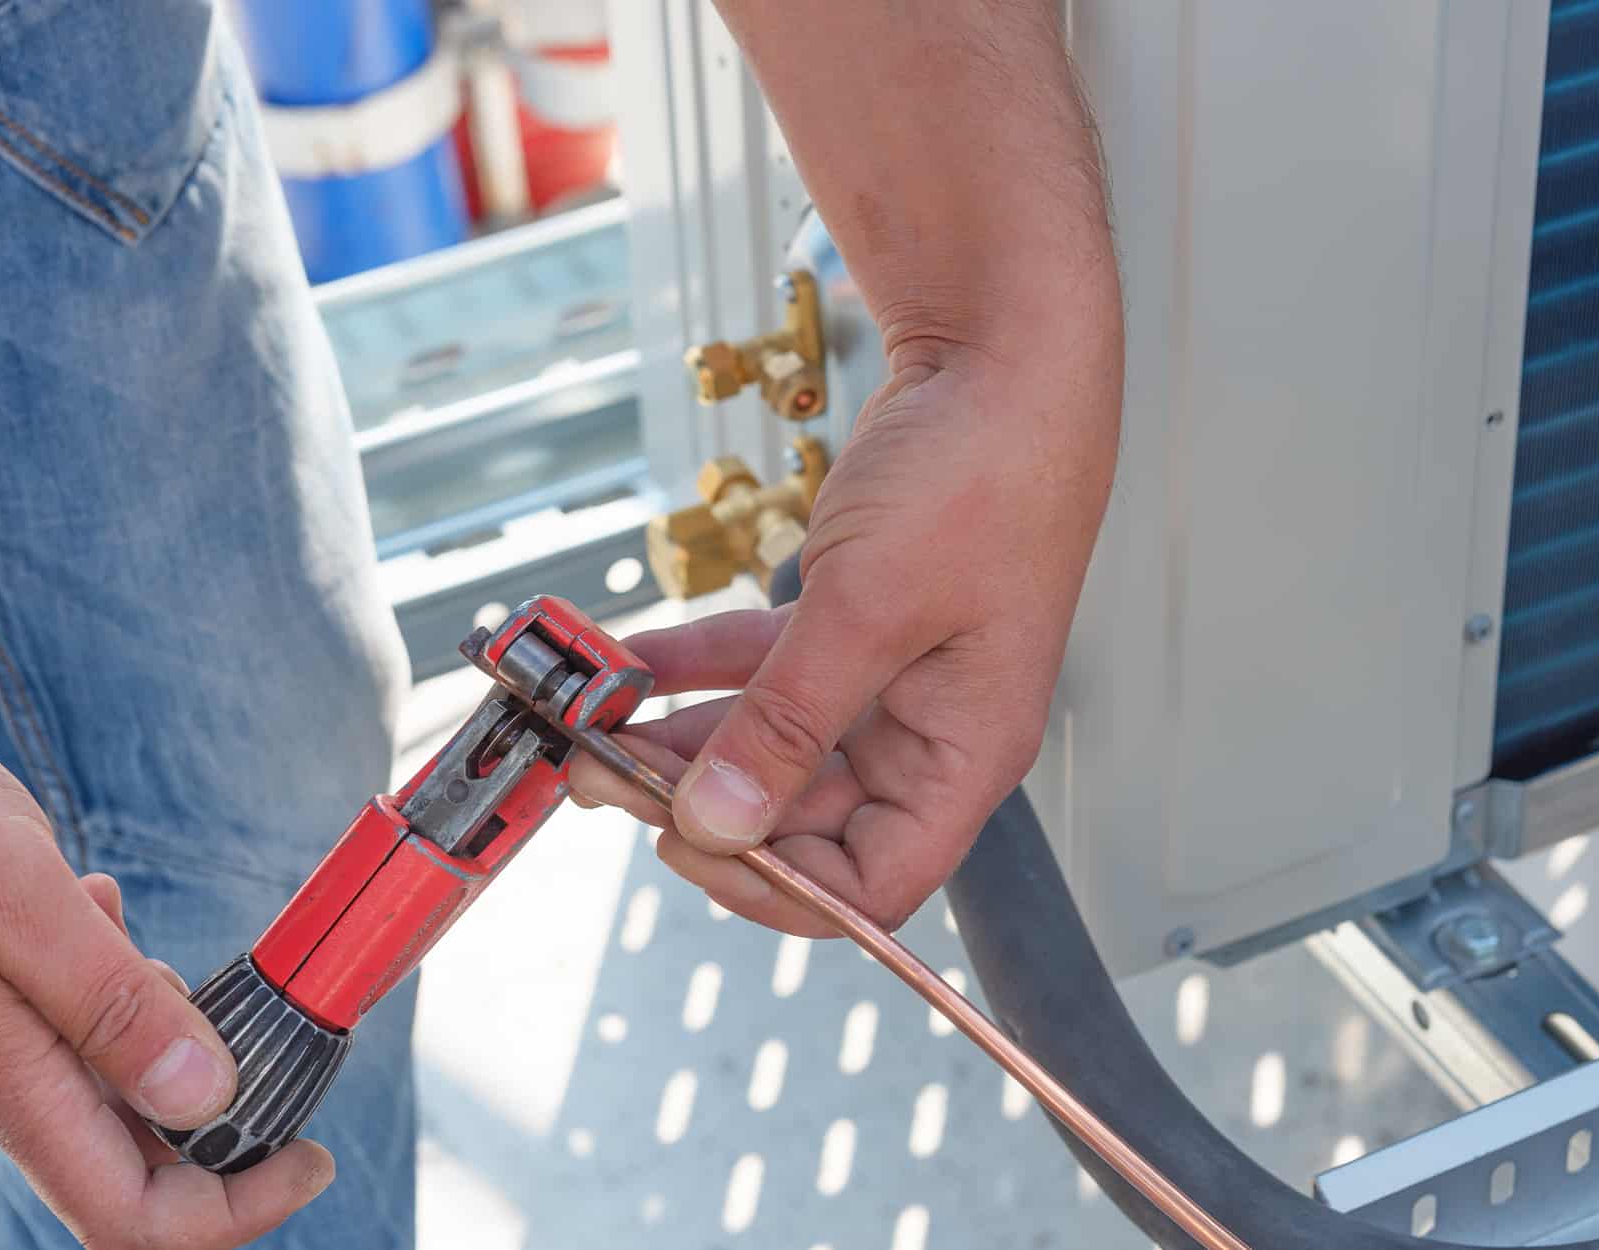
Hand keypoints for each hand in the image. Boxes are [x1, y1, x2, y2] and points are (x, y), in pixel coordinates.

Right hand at [0, 733, 333, 1247]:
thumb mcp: (21, 902)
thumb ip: (109, 1004)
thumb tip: (203, 1098)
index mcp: (15, 1082)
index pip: (130, 1214)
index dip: (233, 1210)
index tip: (311, 1158)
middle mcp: (11, 1083)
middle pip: (143, 1159)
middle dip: (226, 1106)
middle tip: (262, 1013)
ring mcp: (4, 1048)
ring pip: (123, 1084)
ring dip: (171, 1022)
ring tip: (124, 924)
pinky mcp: (0, 1005)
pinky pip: (88, 1023)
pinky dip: (123, 977)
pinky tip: (91, 903)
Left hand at [570, 350, 1116, 936]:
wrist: (1001, 355)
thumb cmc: (986, 473)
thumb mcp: (870, 608)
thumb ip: (789, 723)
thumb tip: (720, 821)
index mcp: (964, 752)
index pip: (872, 881)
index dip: (776, 883)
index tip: (684, 843)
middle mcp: (929, 729)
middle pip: (807, 814)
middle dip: (704, 801)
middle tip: (607, 775)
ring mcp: (890, 676)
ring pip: (773, 742)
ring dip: (685, 739)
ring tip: (597, 725)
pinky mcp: (855, 622)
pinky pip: (764, 670)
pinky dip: (698, 666)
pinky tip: (633, 662)